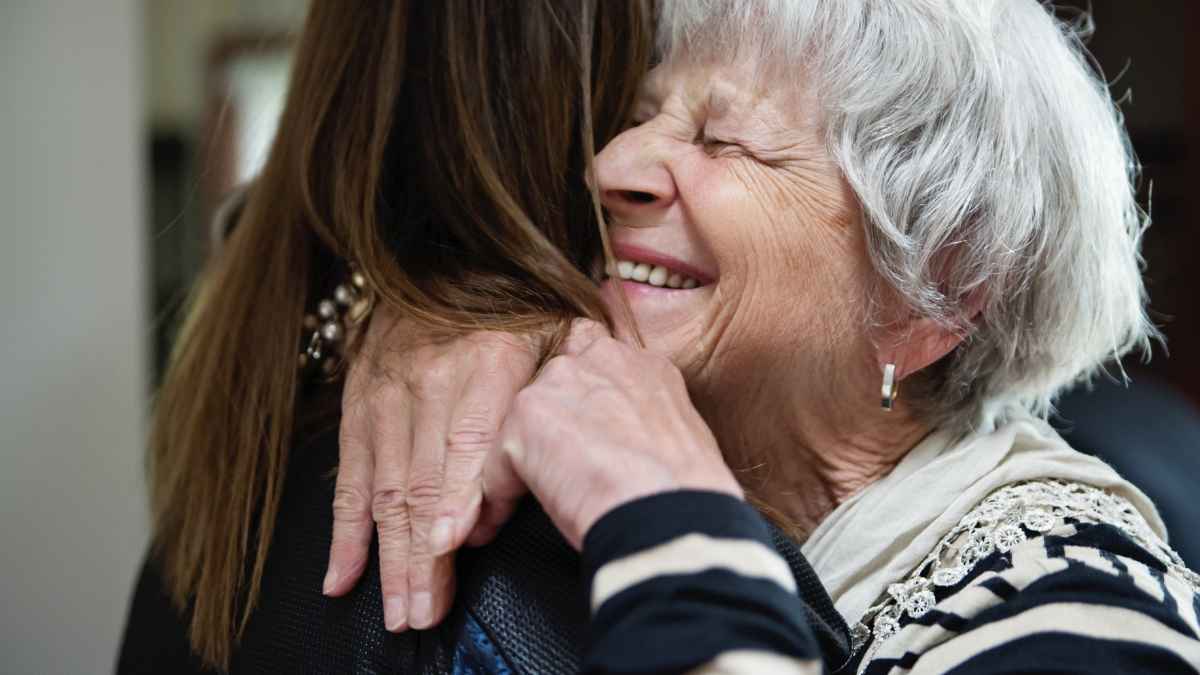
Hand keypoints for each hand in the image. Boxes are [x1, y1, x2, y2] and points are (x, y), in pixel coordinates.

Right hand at [324, 303, 538, 631]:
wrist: (440, 253)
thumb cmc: (517, 301)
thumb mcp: (557, 325)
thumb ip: (558, 388)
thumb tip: (542, 466)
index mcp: (488, 355)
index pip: (467, 435)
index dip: (456, 492)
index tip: (450, 543)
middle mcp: (430, 375)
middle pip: (422, 476)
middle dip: (421, 551)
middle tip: (425, 609)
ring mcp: (387, 392)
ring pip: (385, 486)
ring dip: (388, 555)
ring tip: (398, 609)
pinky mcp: (358, 404)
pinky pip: (349, 475)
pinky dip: (344, 531)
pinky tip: (343, 577)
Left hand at [474, 320, 742, 550]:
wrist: (672, 517)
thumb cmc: (687, 498)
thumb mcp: (680, 438)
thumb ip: (643, 421)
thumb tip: (628, 445)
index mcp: (644, 365)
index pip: (597, 354)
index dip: (582, 393)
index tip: (583, 429)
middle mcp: (601, 358)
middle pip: (551, 380)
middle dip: (550, 421)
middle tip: (563, 469)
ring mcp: (561, 381)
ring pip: (522, 420)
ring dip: (527, 456)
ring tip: (545, 497)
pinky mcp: (527, 415)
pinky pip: (497, 461)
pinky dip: (503, 491)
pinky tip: (517, 518)